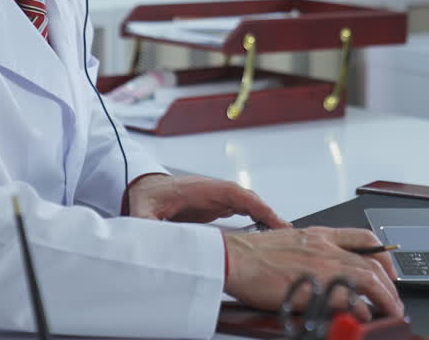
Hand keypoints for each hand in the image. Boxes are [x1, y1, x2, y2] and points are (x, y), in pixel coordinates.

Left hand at [127, 174, 289, 227]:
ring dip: (265, 217)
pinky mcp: (217, 206)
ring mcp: (216, 198)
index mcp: (198, 189)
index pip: (233, 193)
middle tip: (286, 232)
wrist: (144, 188)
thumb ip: (146, 224)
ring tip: (283, 236)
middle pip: (247, 198)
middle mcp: (212, 192)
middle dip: (268, 213)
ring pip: (248, 204)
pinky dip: (257, 219)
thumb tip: (148, 238)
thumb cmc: (147, 195)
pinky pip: (243, 210)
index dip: (254, 203)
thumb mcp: (142, 211)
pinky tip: (267, 233)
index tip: (271, 216)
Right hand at [223, 227, 403, 322]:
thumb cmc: (252, 253)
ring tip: (390, 311)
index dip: (384, 255)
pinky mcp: (314, 288)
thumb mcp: (289, 242)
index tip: (389, 269)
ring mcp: (321, 267)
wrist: (233, 257)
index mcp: (319, 235)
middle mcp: (325, 248)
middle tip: (394, 298)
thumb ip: (310, 252)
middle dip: (390, 283)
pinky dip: (361, 310)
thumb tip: (322, 267)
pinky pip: (349, 300)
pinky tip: (363, 317)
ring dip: (385, 298)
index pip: (365, 239)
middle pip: (373, 264)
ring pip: (368, 279)